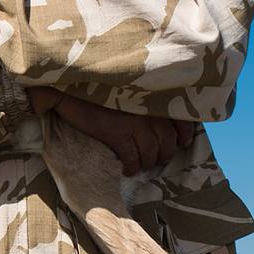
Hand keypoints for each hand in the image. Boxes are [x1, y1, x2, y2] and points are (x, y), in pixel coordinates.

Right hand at [27, 88, 194, 175]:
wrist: (69, 85)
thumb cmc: (99, 83)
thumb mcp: (131, 85)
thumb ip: (149, 98)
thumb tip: (161, 121)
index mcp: (157, 94)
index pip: (183, 120)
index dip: (183, 136)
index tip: (180, 142)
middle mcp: (150, 108)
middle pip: (168, 141)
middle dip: (165, 154)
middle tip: (158, 158)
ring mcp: (135, 121)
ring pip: (151, 153)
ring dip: (148, 162)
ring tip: (141, 164)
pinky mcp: (117, 133)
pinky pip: (131, 158)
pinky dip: (131, 167)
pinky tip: (126, 169)